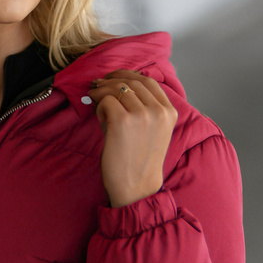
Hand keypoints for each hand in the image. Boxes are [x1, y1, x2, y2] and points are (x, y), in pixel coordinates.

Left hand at [88, 69, 177, 207]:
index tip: (113, 77)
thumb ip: (142, 108)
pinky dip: (99, 107)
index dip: (127, 75)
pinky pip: (105, 102)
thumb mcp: (151, 130)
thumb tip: (114, 85)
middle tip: (96, 85)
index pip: (148, 81)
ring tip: (94, 99)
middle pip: (131, 82)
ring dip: (101, 92)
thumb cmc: (139, 161)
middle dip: (110, 80)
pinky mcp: (122, 121)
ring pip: (116, 89)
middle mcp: (158, 111)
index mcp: (169, 112)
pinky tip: (100, 120)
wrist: (136, 186)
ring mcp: (141, 115)